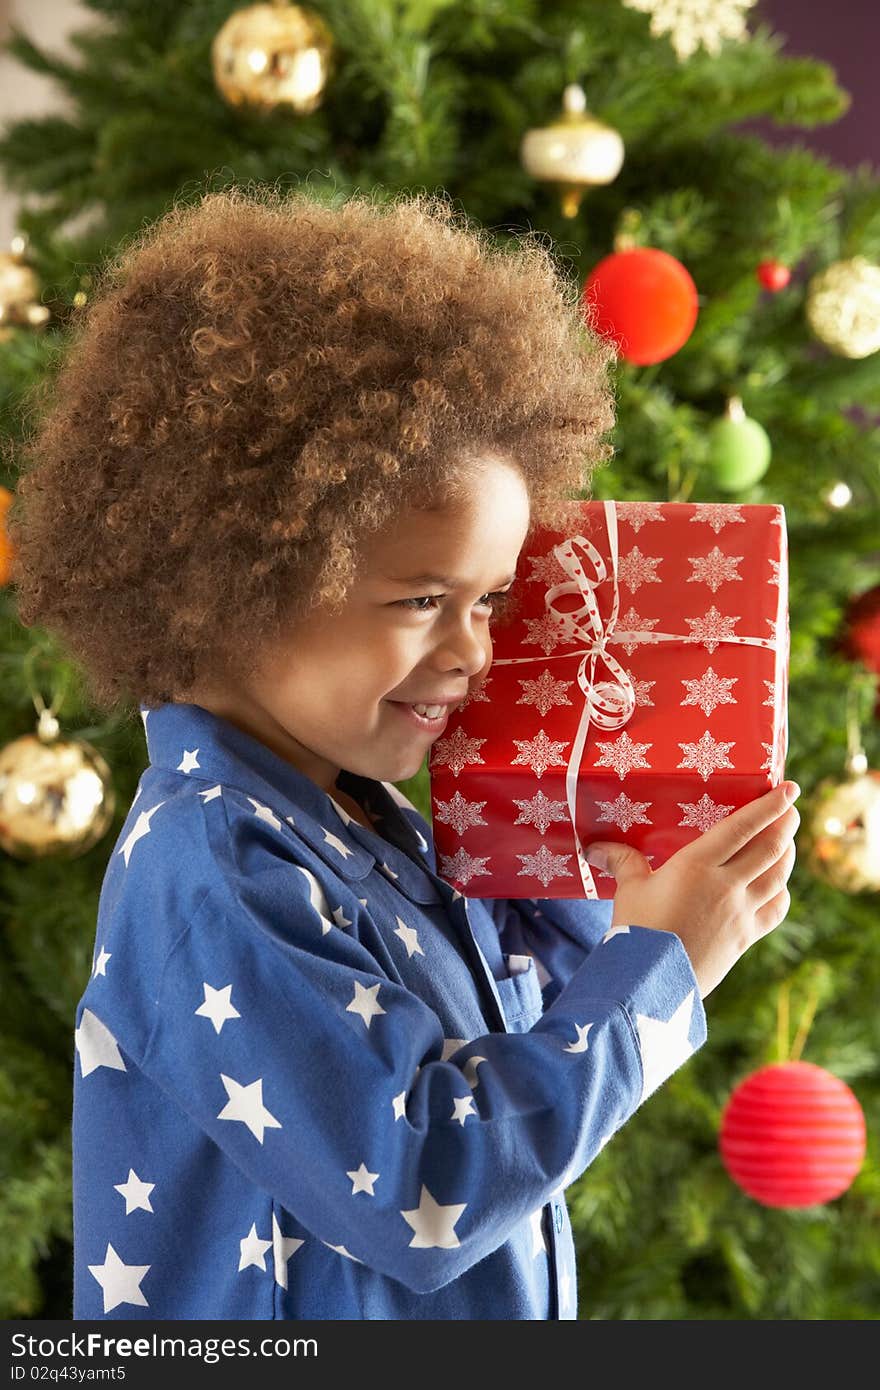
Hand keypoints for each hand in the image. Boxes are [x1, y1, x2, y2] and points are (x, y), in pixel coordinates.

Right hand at [584, 781, 800, 999]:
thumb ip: (623, 861)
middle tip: (791, 810)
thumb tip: (595, 847)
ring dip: (787, 854)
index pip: (743, 827)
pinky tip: (778, 886)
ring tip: (787, 841)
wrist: (651, 983)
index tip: (788, 789)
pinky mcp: (746, 937)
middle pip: (770, 848)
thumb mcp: (629, 889)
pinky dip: (782, 892)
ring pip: (778, 876)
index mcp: (698, 866)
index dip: (769, 806)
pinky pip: (775, 909)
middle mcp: (727, 885)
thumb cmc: (636, 930)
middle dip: (786, 825)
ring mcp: (741, 913)